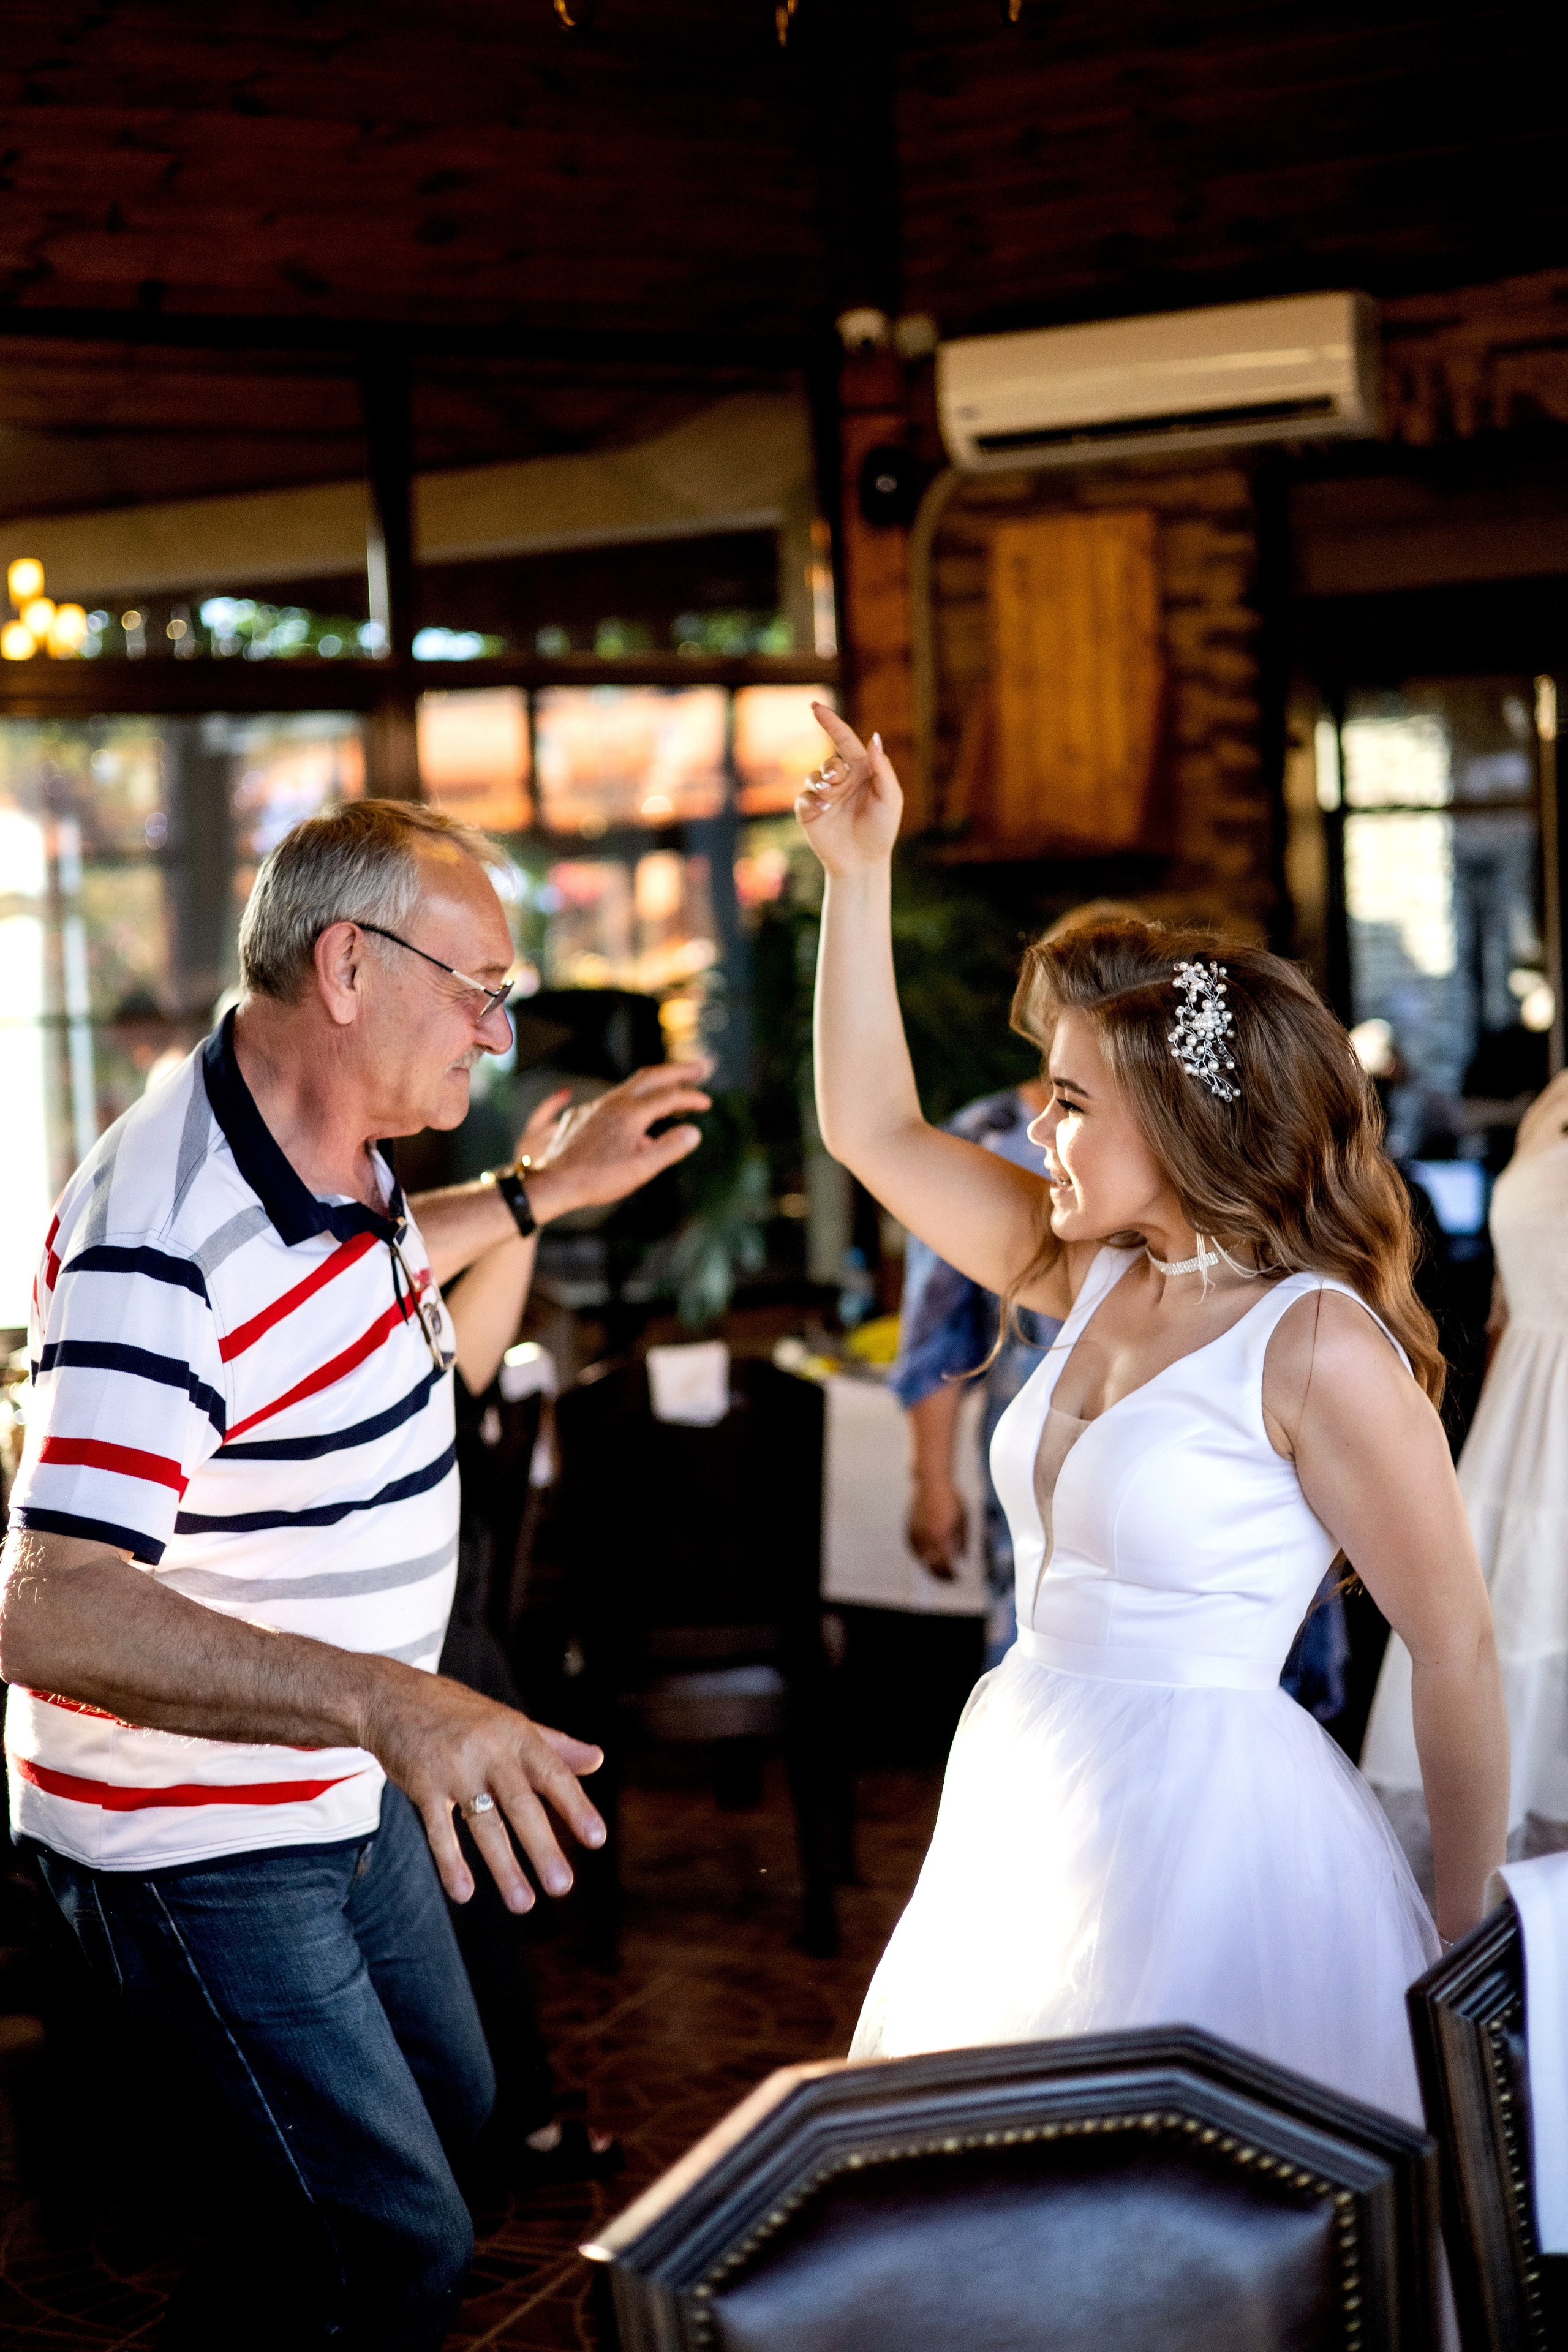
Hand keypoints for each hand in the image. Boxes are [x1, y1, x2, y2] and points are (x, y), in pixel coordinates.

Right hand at [361, 1665, 606, 1912]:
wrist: (392, 1697)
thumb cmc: (460, 1713)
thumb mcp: (510, 1722)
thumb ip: (554, 1744)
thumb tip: (598, 1759)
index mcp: (517, 1734)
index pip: (553, 1774)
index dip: (576, 1806)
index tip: (597, 1839)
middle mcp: (489, 1750)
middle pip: (521, 1804)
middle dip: (542, 1847)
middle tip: (562, 1887)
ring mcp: (454, 1768)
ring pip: (483, 1823)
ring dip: (504, 1867)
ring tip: (523, 1904)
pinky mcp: (422, 1784)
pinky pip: (439, 1830)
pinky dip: (451, 1863)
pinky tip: (464, 1893)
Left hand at [524, 1059, 711, 1222]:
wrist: (553, 1182)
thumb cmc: (598, 1179)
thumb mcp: (641, 1169)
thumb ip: (670, 1148)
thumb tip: (694, 1132)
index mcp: (631, 1113)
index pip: (669, 1097)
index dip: (691, 1098)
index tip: (707, 1103)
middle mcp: (613, 1103)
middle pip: (651, 1076)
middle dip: (677, 1071)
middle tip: (700, 1067)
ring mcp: (595, 1107)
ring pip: (630, 1088)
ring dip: (655, 1086)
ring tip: (671, 1092)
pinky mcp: (581, 1116)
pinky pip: (613, 1103)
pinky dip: (633, 1103)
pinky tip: (634, 1121)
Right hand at [795, 703, 902, 875]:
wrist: (863, 862)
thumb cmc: (881, 831)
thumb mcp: (889, 798)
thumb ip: (882, 768)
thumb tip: (873, 737)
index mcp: (862, 771)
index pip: (844, 741)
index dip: (830, 723)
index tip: (815, 706)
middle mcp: (841, 781)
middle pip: (828, 761)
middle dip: (831, 769)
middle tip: (837, 782)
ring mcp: (824, 796)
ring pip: (812, 776)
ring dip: (821, 783)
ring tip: (830, 798)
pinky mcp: (809, 812)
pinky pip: (804, 797)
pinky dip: (812, 801)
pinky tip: (823, 811)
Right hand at [907, 1478, 966, 1580]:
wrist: (932, 1482)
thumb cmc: (952, 1499)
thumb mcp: (963, 1520)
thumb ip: (962, 1541)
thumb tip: (962, 1559)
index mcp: (941, 1535)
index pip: (944, 1564)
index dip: (951, 1574)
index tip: (957, 1578)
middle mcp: (926, 1537)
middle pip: (931, 1565)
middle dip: (941, 1575)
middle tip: (950, 1579)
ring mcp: (915, 1533)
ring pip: (921, 1558)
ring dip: (930, 1567)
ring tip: (940, 1570)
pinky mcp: (909, 1528)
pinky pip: (914, 1549)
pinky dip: (921, 1556)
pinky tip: (928, 1559)